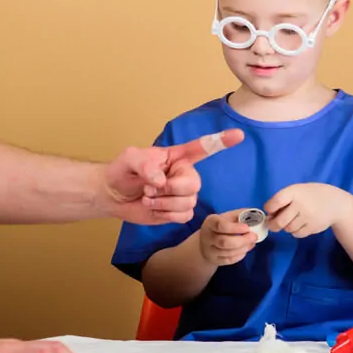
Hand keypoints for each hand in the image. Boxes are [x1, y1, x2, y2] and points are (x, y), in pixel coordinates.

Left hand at [102, 129, 243, 223]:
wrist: (114, 195)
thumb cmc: (123, 171)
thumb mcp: (129, 159)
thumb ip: (144, 164)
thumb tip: (161, 180)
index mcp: (177, 157)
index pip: (203, 148)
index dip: (221, 141)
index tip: (238, 135)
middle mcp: (184, 174)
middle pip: (193, 184)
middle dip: (170, 190)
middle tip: (149, 188)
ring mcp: (182, 194)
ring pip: (188, 203)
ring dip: (162, 203)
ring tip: (147, 197)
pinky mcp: (178, 212)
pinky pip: (183, 217)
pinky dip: (164, 215)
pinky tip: (153, 208)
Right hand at [198, 210, 258, 265]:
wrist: (205, 243)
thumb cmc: (219, 227)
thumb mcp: (226, 217)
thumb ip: (238, 215)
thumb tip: (253, 214)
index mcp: (210, 223)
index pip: (220, 225)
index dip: (235, 228)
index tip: (247, 227)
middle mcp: (207, 237)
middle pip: (225, 242)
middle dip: (243, 240)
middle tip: (254, 237)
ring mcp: (210, 250)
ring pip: (228, 252)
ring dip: (243, 248)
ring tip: (252, 243)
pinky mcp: (215, 260)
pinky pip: (229, 260)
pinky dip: (240, 256)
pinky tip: (245, 250)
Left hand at [264, 183, 348, 237]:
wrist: (335, 203)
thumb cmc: (311, 195)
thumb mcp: (297, 190)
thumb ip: (283, 200)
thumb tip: (269, 216)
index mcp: (294, 192)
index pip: (276, 202)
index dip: (269, 208)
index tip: (269, 210)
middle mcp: (301, 205)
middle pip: (280, 221)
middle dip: (273, 224)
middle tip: (273, 223)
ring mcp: (308, 217)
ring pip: (288, 229)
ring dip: (286, 227)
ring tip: (292, 219)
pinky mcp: (313, 228)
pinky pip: (297, 234)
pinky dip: (295, 231)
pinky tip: (300, 223)